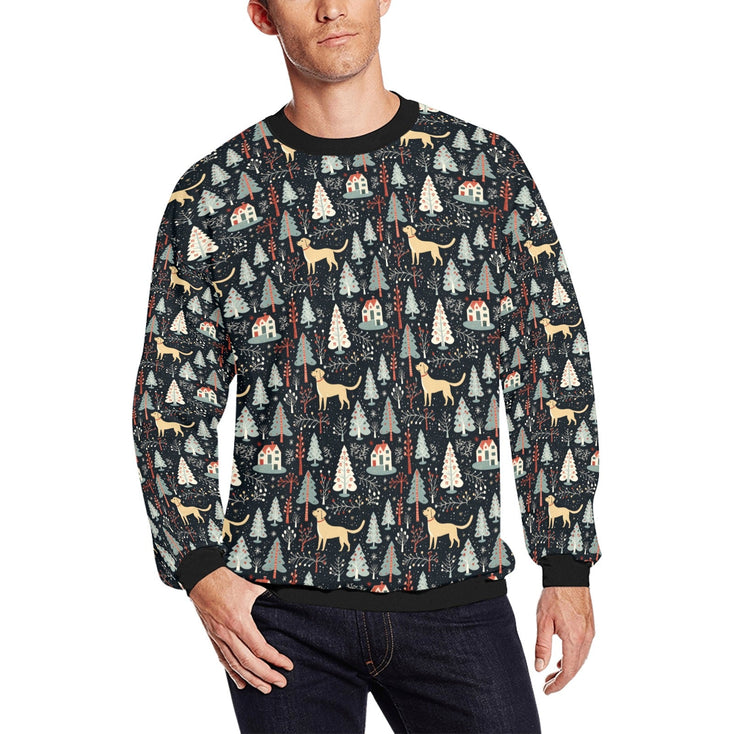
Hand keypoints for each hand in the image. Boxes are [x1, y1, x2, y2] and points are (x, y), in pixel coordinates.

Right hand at [188, 567, 293, 693]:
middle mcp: (228, 633)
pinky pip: (223, 659)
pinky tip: (241, 682)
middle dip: (266, 675)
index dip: (275, 659)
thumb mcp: (251, 588)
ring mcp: (219, 637)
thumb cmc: (226, 581)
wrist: (201, 579)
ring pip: (235, 664)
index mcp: (239, 621)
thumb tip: (282, 602)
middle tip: (281, 683)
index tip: (287, 665)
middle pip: (249, 661)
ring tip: (265, 688)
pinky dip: (232, 673)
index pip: (260, 648)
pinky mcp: (212, 637)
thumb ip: (267, 597)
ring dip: (251, 678)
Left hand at [534, 586, 594, 694]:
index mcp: (575, 639)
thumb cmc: (554, 595)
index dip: (558, 684)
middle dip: (562, 678)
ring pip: (580, 658)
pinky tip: (563, 658)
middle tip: (547, 685)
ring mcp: (590, 632)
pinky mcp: (590, 626)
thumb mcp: (543, 621)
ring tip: (553, 673)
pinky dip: (573, 657)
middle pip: (576, 667)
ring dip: (568, 668)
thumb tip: (540, 668)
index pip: (568, 670)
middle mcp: (586, 638)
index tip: (547, 691)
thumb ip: (542, 646)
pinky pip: (583, 648)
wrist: (569, 574)